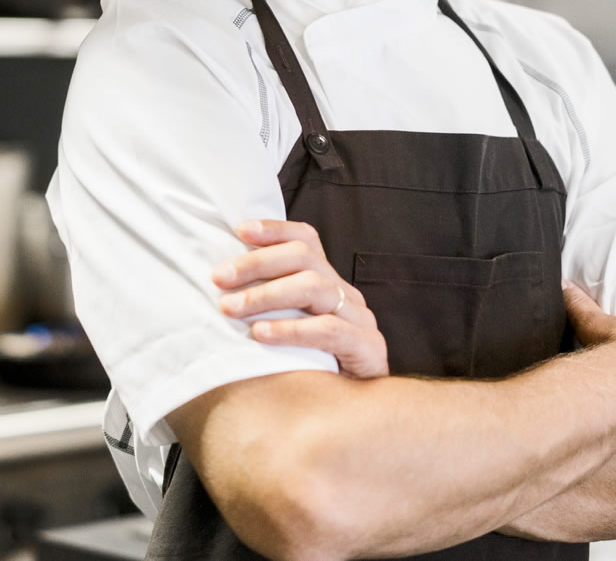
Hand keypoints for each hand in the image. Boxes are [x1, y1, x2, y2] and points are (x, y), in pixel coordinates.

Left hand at [213, 219, 387, 378]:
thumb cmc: (317, 371)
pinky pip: (328, 330)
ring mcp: (360, 319)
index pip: (307, 240)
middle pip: (305, 258)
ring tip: (231, 308)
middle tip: (220, 278)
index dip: (275, 230)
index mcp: (329, 283)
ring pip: (314, 287)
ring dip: (266, 294)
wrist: (362, 415)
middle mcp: (345, 294)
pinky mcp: (367, 348)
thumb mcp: (292, 332)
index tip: (240, 230)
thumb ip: (270, 309)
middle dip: (258, 263)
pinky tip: (261, 334)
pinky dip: (291, 329)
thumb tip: (219, 290)